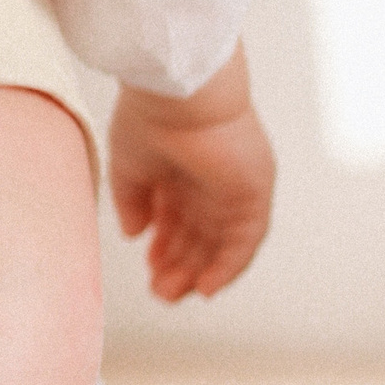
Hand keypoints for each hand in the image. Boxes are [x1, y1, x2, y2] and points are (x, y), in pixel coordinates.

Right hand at [109, 44, 275, 298]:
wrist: (177, 90)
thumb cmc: (151, 113)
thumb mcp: (130, 165)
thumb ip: (132, 200)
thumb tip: (134, 233)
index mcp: (184, 167)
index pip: (180, 217)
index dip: (165, 246)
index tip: (148, 267)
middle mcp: (213, 179)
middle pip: (201, 234)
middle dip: (179, 264)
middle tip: (159, 292)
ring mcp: (237, 187)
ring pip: (220, 241)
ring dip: (198, 270)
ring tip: (172, 294)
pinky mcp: (254, 193)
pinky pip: (245, 241)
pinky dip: (228, 267)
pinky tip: (206, 288)